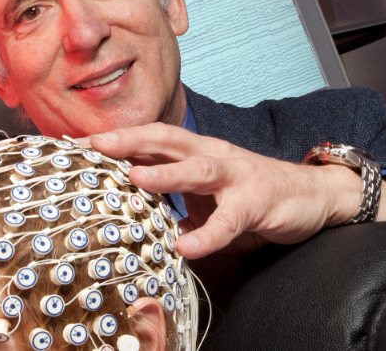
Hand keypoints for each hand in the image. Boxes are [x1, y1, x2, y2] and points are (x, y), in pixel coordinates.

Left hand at [78, 123, 385, 258]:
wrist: (310, 195)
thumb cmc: (250, 194)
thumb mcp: (204, 195)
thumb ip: (170, 199)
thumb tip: (125, 211)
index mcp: (195, 152)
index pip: (149, 138)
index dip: (113, 138)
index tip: (74, 142)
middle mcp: (212, 155)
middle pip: (166, 139)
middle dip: (128, 141)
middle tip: (92, 145)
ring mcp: (235, 176)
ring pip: (197, 168)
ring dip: (165, 173)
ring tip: (135, 179)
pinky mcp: (257, 202)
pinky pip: (228, 220)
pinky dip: (206, 233)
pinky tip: (187, 246)